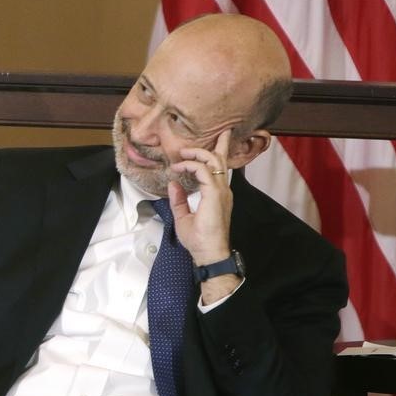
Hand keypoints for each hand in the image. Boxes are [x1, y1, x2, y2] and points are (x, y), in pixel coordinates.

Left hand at [169, 130, 239, 302]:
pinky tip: (180, 168)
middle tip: (196, 141)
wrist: (209, 253)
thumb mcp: (184, 217)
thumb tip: (174, 184)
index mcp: (217, 195)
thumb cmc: (199, 240)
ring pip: (213, 161)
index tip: (185, 159)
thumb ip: (179, 200)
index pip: (217, 170)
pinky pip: (204, 171)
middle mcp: (222, 190)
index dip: (207, 157)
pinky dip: (191, 166)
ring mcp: (220, 191)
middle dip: (214, 145)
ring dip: (197, 153)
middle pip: (220, 160)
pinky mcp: (215, 195)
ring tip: (183, 153)